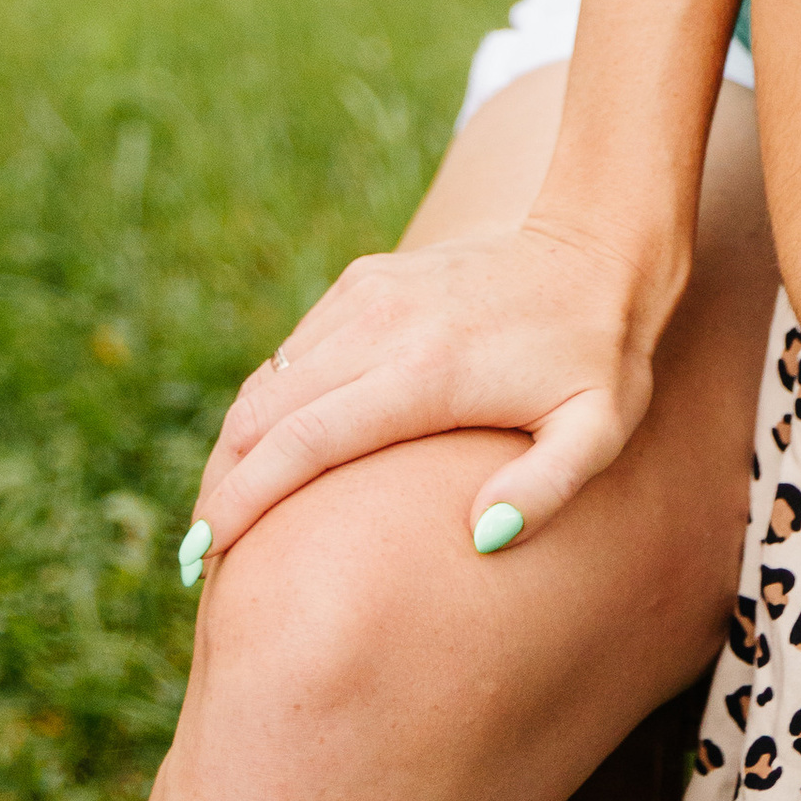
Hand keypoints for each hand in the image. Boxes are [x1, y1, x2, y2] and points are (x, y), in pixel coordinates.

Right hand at [185, 216, 662, 571]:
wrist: (600, 244)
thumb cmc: (600, 354)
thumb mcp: (599, 430)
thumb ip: (547, 489)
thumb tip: (483, 536)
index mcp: (424, 373)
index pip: (302, 443)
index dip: (243, 501)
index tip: (204, 555)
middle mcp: (382, 326)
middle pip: (263, 414)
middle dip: (221, 485)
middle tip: (200, 554)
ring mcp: (369, 294)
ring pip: (269, 380)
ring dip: (235, 445)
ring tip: (223, 512)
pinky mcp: (369, 277)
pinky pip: (295, 348)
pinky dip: (267, 402)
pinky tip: (268, 449)